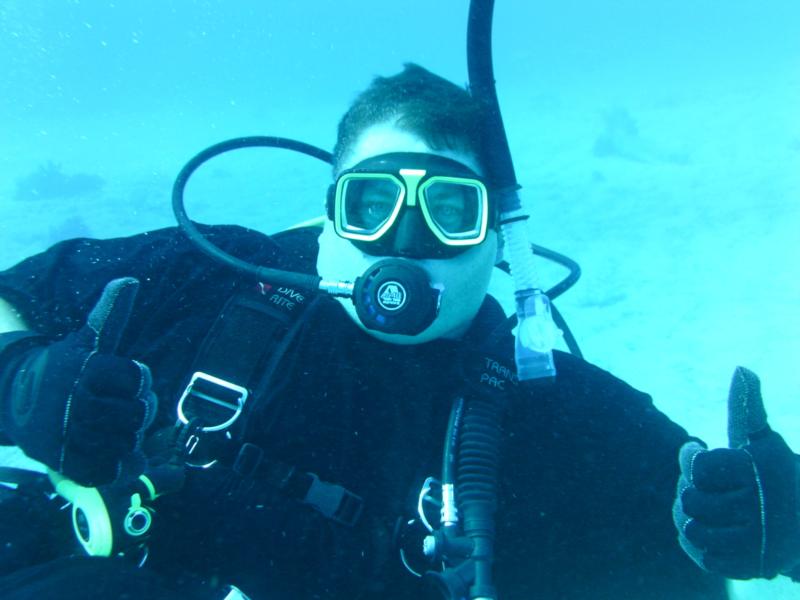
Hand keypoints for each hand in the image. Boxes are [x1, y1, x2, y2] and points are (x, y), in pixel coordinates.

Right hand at [0, 278, 156, 485]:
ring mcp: (69, 435)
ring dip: (127, 437)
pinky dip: (114, 464)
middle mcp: (76, 403)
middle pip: (140, 413)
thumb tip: (130, 280)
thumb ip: (112, 313)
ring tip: (110, 425)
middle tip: (120, 405)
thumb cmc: (67, 368)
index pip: (140, 379)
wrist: (16, 400)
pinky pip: (111, 471)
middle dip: (138, 410)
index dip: (138, 380)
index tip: (125, 378)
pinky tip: (104, 448)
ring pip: (129, 443)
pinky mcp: (65, 463)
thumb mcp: (88, 339)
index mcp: (86, 370)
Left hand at [673, 367, 799, 578]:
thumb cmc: (775, 475)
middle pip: (689, 499)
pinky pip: (703, 556)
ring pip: (692, 528)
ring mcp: (754, 541)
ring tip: (698, 505)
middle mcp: (757, 508)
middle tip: (698, 483)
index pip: (698, 467)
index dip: (689, 457)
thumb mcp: (763, 441)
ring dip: (687, 516)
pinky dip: (697, 543)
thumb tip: (741, 369)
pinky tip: (705, 527)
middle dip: (687, 489)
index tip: (693, 449)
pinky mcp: (750, 566)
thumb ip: (747, 408)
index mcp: (756, 472)